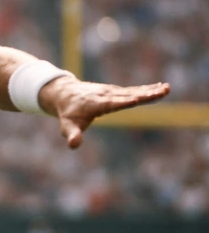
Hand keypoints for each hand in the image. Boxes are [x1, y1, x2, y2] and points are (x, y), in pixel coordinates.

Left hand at [39, 77, 169, 148]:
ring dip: (150, 91)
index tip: (136, 100)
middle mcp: (106, 95)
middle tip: (162, 92)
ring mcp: (112, 92)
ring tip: (167, 89)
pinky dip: (147, 89)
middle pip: (128, 95)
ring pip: (133, 91)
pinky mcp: (116, 91)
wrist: (65, 93)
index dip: (122, 102)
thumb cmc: (68, 113)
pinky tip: (161, 88)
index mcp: (95, 104)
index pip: (111, 103)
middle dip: (144, 94)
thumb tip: (73, 145)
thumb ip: (71, 135)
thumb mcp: (67, 126)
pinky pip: (133, 90)